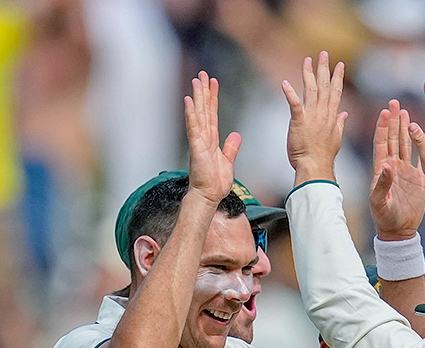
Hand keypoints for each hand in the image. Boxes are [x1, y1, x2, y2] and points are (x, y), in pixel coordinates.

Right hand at [184, 71, 239, 204]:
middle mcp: (203, 136)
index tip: (213, 83)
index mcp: (212, 139)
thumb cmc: (216, 181)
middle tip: (203, 74)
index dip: (213, 98)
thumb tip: (236, 135)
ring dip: (197, 97)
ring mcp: (198, 140)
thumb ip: (231, 147)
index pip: (213, 113)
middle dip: (204, 91)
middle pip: (205, 109)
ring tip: (196, 80)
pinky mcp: (196, 147)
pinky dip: (191, 114)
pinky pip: (193, 127)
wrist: (209, 195)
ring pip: (198, 114)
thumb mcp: (228, 161)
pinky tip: (188, 101)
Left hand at [283, 52, 346, 183]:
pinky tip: (285, 83)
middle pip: (324, 86)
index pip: (335, 92)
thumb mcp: (336, 139)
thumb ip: (340, 124)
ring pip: (311, 90)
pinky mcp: (299, 121)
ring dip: (309, 74)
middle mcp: (323, 114)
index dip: (337, 77)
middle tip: (324, 54)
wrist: (315, 167)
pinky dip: (290, 93)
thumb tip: (345, 114)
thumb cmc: (323, 156)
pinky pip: (294, 104)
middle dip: (324, 69)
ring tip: (308, 60)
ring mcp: (312, 117)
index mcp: (332, 117)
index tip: (339, 64)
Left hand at [370, 99, 424, 240]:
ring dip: (405, 128)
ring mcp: (405, 172)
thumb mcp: (380, 201)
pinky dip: (421, 146)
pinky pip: (419, 158)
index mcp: (380, 170)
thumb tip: (387, 165)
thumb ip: (382, 183)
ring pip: (405, 145)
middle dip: (393, 120)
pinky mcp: (417, 179)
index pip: (381, 143)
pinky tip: (423, 133)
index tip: (384, 112)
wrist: (399, 230)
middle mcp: (392, 167)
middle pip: (393, 138)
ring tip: (405, 111)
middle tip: (394, 102)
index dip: (382, 127)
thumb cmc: (385, 218)